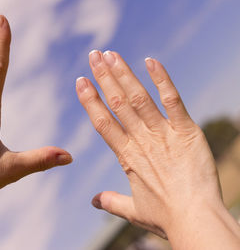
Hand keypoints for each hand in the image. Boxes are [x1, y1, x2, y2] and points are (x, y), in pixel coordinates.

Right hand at [76, 50, 239, 247]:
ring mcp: (162, 134)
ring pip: (138, 97)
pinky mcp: (186, 131)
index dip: (90, 100)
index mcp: (125, 156)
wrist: (196, 221)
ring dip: (124, 74)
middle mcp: (140, 140)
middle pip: (116, 103)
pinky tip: (151, 61)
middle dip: (104, 77)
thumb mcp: (133, 211)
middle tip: (94, 55)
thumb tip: (93, 200)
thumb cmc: (165, 217)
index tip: (80, 82)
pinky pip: (172, 100)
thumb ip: (111, 202)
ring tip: (111, 54)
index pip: (102, 122)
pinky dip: (162, 79)